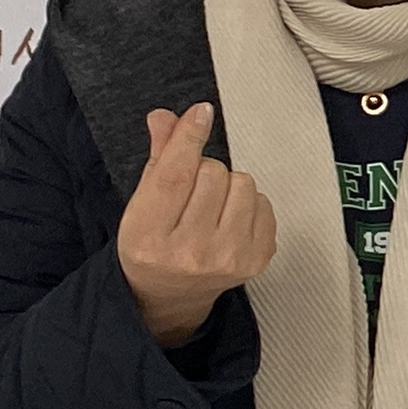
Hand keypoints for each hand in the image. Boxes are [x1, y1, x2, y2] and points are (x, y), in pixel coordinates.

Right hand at [116, 103, 273, 350]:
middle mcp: (190, 252)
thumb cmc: (153, 243)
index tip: (201, 113)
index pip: (175, 175)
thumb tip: (165, 116)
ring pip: (243, 182)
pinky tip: (229, 221)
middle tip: (191, 193)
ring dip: (228, 186)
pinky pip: (265, 202)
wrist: (170, 295)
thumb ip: (159, 158)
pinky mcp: (257, 260)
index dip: (189, 138)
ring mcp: (228, 258)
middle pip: (213, 172)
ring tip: (210, 207)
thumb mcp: (142, 204)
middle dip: (203, 170)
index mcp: (149, 236)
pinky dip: (249, 203)